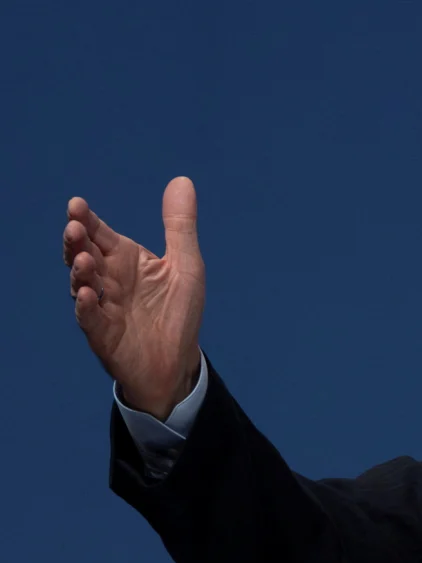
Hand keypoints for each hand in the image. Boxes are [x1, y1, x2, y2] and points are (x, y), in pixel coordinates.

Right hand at [64, 177, 205, 419]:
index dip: (88, 220)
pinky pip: (90, 320)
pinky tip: (87, 296)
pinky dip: (87, 308)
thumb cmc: (177, 311)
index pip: (101, 234)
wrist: (177, 361)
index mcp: (125, 260)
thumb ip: (180, 225)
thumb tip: (181, 180)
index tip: (77, 204)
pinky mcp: (104, 335)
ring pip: (82, 284)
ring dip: (81, 272)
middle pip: (85, 255)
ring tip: (85, 259)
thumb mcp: (185, 265)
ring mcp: (103, 307)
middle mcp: (109, 280)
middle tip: (74, 226)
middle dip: (77, 241)